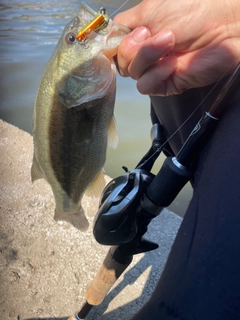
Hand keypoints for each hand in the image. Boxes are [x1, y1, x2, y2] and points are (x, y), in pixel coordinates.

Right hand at [114, 0, 239, 95]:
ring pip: (132, 73)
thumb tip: (105, 37)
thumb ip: (125, 24)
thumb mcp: (149, 9)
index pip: (113, 45)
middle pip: (120, 61)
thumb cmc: (190, 10)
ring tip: (170, 43)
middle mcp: (144, 52)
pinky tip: (171, 64)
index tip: (117, 39)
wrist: (221, 26)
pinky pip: (146, 85)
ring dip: (147, 57)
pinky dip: (155, 74)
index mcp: (138, 33)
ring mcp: (154, 69)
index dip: (111, 45)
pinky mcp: (165, 84)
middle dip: (134, 48)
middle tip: (155, 34)